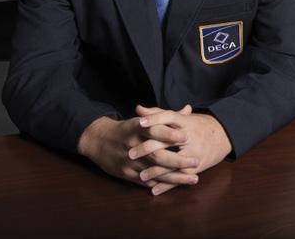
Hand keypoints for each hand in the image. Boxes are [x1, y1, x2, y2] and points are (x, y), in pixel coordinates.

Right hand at [77, 108, 199, 194]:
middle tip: (196, 162)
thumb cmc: (128, 129)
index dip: (169, 134)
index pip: (154, 130)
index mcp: (138, 128)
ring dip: (175, 176)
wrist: (98, 140)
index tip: (187, 137)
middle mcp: (133, 145)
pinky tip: (176, 185)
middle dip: (177, 160)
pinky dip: (160, 183)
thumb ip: (167, 116)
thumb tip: (188, 109)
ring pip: (154, 171)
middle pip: (157, 154)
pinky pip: (145, 181)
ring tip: (193, 178)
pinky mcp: (126, 173)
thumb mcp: (144, 119)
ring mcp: (129, 161)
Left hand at [131, 105, 231, 193]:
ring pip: (173, 163)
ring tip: (140, 175)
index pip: (169, 117)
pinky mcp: (197, 167)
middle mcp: (190, 136)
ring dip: (156, 171)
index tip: (139, 123)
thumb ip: (158, 113)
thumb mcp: (180, 118)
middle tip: (131, 153)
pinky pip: (180, 177)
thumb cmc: (196, 126)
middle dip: (148, 148)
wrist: (223, 135)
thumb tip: (137, 109)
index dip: (154, 119)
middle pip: (167, 141)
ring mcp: (194, 153)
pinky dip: (167, 185)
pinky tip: (153, 189)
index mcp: (185, 122)